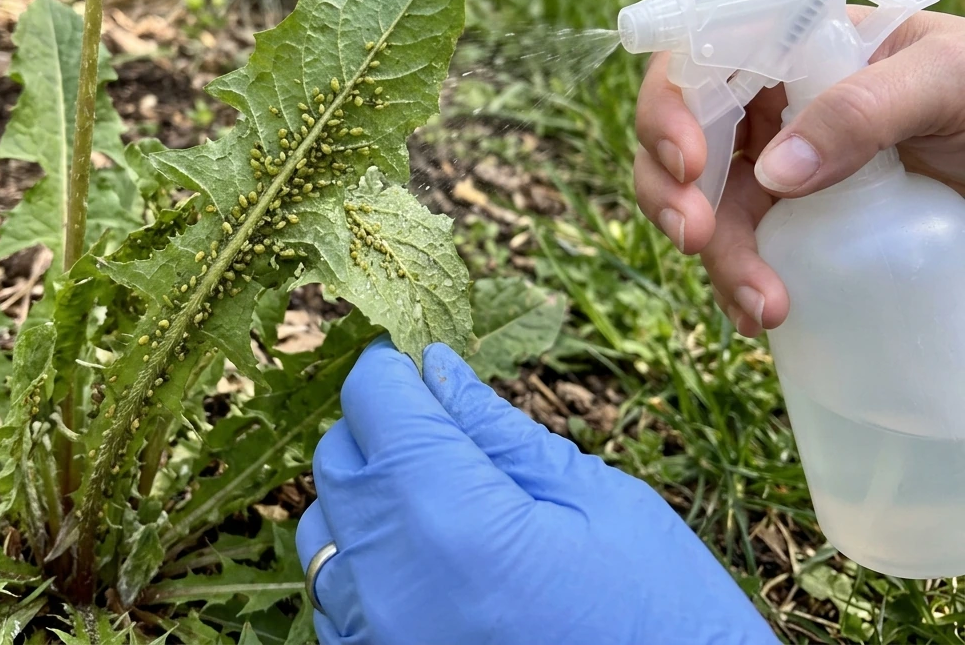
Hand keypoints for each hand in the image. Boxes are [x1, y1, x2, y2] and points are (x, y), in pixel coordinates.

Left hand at [296, 338, 777, 644]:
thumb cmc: (663, 616)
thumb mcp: (598, 504)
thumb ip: (501, 433)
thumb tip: (440, 371)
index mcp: (450, 517)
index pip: (373, 401)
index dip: (396, 372)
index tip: (421, 368)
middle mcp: (390, 582)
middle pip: (338, 462)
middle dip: (384, 432)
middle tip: (445, 437)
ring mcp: (374, 641)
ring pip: (322, 532)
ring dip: (368, 502)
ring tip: (442, 510)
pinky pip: (334, 601)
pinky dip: (368, 568)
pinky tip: (433, 571)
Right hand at [634, 9, 964, 335]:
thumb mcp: (949, 82)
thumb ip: (865, 108)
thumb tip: (775, 171)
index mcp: (794, 48)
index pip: (697, 60)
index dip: (669, 106)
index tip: (689, 161)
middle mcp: (772, 105)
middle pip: (679, 138)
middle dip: (671, 192)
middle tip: (694, 238)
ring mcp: (780, 165)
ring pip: (702, 204)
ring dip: (713, 255)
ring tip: (759, 307)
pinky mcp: (796, 220)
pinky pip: (741, 249)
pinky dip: (737, 285)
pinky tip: (761, 316)